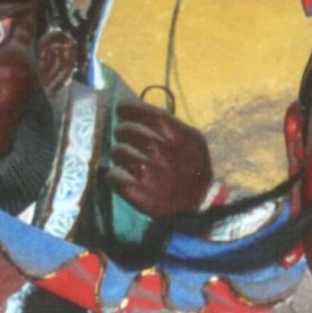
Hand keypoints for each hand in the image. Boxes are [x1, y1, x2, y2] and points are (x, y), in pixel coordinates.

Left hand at [108, 101, 212, 216]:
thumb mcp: (192, 142)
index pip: (155, 118)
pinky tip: (116, 174)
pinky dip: (113, 176)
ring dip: (117, 151)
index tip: (121, 108)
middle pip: (136, 136)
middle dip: (123, 130)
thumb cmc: (191, 167)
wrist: (198, 204)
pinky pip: (119, 182)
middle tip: (120, 131)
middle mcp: (170, 160)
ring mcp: (156, 181)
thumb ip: (170, 125)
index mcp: (185, 142)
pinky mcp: (145, 199)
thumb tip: (136, 108)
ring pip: (124, 156)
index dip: (134, 109)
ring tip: (119, 152)